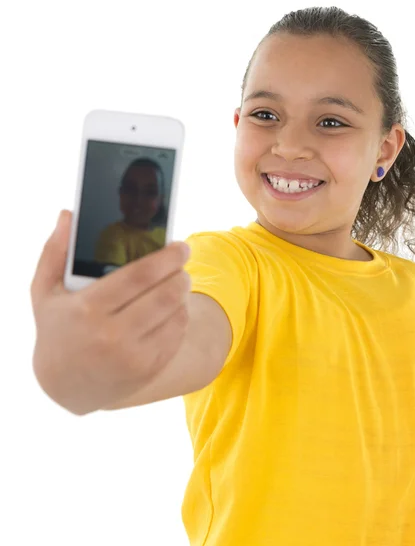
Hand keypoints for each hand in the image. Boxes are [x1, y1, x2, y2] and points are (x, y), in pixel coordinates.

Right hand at [31, 211, 190, 414]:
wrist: (66, 386)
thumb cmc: (58, 329)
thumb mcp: (44, 292)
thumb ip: (54, 251)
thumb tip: (67, 215)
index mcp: (88, 309)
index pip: (139, 276)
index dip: (166, 257)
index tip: (180, 246)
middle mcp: (112, 336)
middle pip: (165, 295)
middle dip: (180, 273)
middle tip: (183, 262)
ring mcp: (133, 356)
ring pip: (176, 314)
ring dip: (183, 293)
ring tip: (178, 282)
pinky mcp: (148, 369)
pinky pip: (177, 335)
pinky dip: (181, 316)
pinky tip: (174, 307)